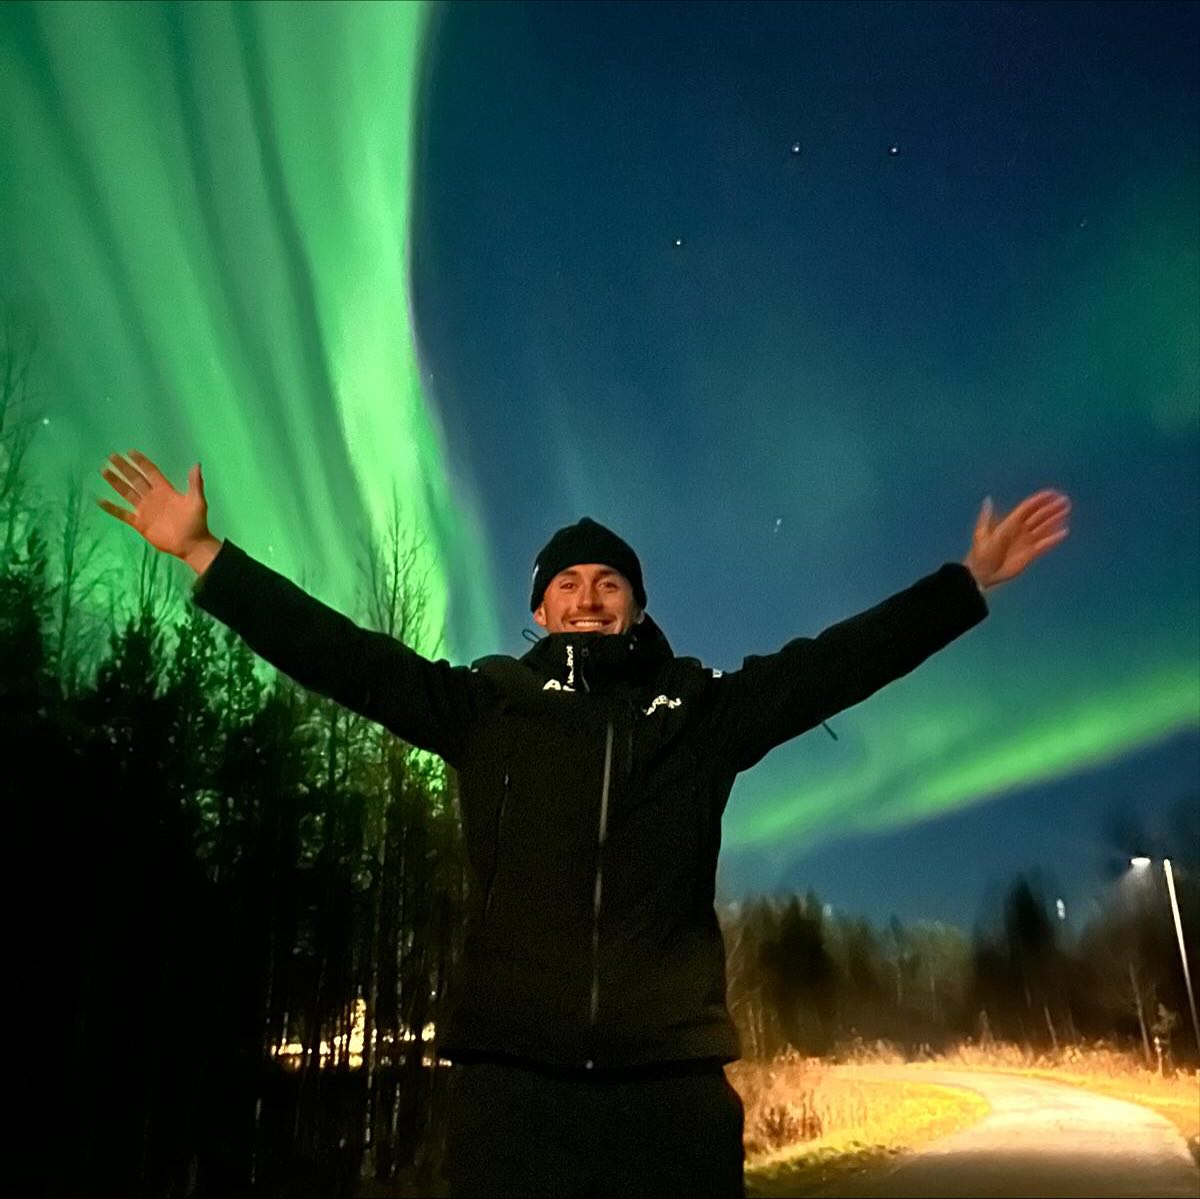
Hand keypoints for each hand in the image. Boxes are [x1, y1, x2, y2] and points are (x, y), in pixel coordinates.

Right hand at [96, 450, 212, 559]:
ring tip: (104, 471)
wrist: (191, 544)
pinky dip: (112, 508)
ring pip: (127, 492)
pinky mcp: (139, 523)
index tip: (130, 452)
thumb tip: (197, 464)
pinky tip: (100, 500)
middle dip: (124, 468)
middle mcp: (152, 497)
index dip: (141, 462)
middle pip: (135, 479)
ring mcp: (145, 510)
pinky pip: (122, 513)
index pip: (150, 472)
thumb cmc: (196, 522)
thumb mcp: (198, 501)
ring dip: (116, 482)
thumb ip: (195, 483)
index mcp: (165, 490)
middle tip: (112, 457)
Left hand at [964, 489, 1070, 589]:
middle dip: (1050, 508)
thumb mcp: (982, 534)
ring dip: (1054, 520)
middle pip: (1038, 516)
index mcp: (1009, 523)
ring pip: (1043, 528)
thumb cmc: (981, 554)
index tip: (1052, 493)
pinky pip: (1045, 544)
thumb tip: (988, 499)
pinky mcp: (1030, 554)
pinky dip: (1054, 539)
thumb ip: (988, 517)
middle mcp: (1019, 531)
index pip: (1027, 508)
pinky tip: (1063, 532)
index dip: (1039, 500)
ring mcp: (1025, 542)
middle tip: (1064, 501)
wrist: (983, 574)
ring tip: (1066, 511)